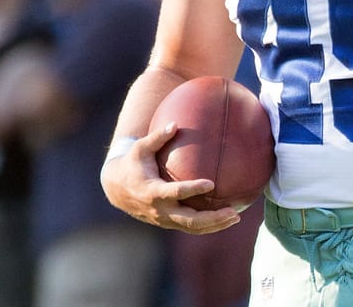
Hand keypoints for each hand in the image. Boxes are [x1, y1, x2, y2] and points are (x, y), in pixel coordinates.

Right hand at [99, 122, 241, 234]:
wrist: (116, 189)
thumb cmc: (132, 163)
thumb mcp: (140, 148)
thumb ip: (157, 137)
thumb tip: (175, 123)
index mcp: (152, 191)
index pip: (175, 192)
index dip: (192, 189)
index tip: (211, 183)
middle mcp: (159, 210)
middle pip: (189, 220)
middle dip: (212, 218)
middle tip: (233, 212)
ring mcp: (164, 219)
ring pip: (191, 228)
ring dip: (214, 225)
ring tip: (235, 218)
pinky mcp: (168, 223)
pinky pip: (190, 227)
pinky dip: (207, 226)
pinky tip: (225, 218)